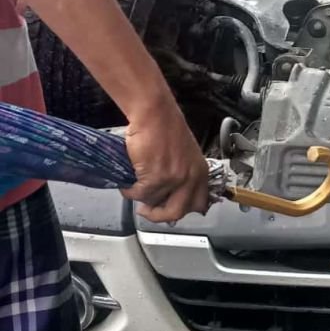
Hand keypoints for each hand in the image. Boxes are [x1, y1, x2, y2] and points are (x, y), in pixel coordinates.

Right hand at [121, 100, 209, 222]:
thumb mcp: (186, 156)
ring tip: (135, 192)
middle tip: (148, 211)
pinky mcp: (156, 176)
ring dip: (141, 200)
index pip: (200, 204)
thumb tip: (171, 195)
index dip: (183, 210)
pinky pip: (140, 194)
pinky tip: (127, 185)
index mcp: (201, 173)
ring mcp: (174, 178)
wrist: (155, 114)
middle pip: (177, 212)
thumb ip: (184, 176)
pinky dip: (130, 192)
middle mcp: (191, 178)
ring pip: (155, 203)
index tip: (170, 211)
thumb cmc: (166, 129)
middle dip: (159, 216)